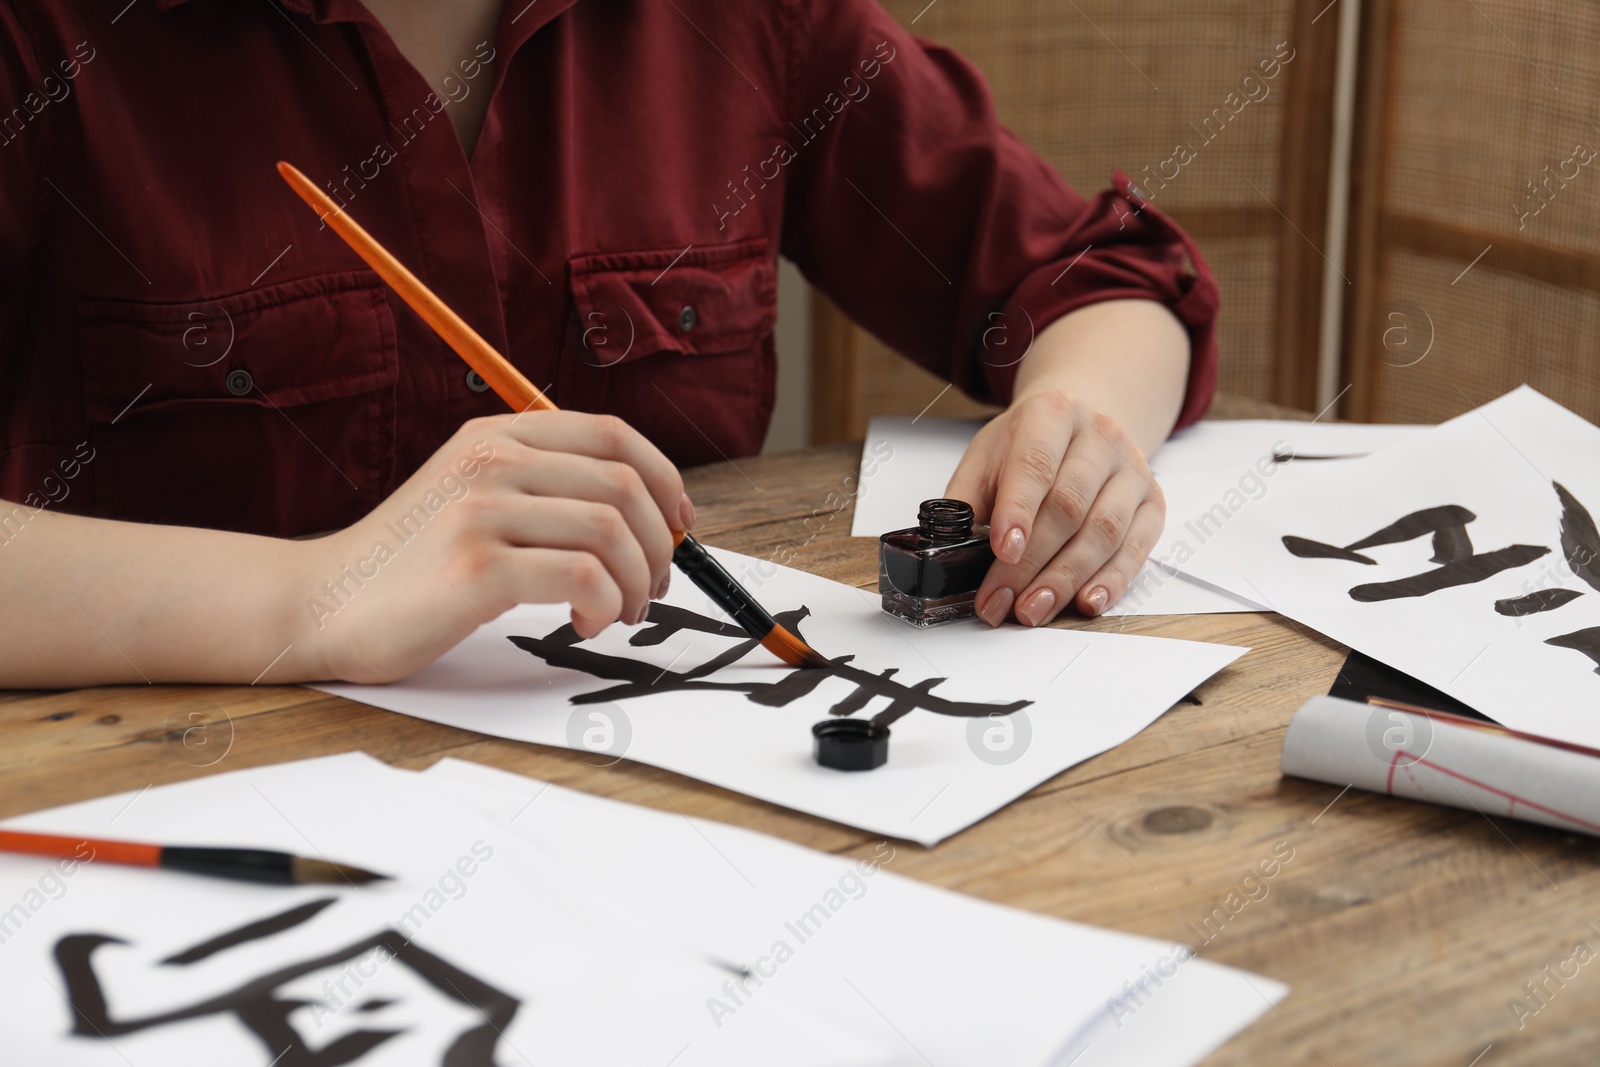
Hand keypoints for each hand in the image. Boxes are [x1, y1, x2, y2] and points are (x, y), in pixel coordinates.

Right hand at [299, 412, 692, 681]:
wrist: (318, 605)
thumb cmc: (408, 565)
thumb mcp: (470, 495)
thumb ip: (540, 487)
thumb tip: (647, 514)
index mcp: (496, 435)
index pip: (613, 435)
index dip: (665, 479)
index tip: (679, 524)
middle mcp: (490, 460)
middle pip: (623, 485)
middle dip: (659, 544)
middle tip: (651, 588)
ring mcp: (481, 511)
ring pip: (610, 530)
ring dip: (636, 581)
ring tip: (618, 612)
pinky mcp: (476, 568)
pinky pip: (582, 577)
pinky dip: (604, 605)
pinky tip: (586, 624)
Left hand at [946, 390, 1163, 625]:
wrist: (1080, 426)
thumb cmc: (1026, 447)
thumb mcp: (986, 458)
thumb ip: (967, 500)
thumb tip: (950, 552)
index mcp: (1051, 414)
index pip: (1035, 464)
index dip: (1018, 511)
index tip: (1002, 549)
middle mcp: (1099, 436)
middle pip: (1068, 507)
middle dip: (1032, 562)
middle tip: (1003, 600)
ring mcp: (1132, 469)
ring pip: (1104, 531)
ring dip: (1066, 579)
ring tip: (1033, 610)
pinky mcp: (1152, 502)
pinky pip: (1137, 548)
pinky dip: (1112, 581)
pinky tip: (1086, 602)